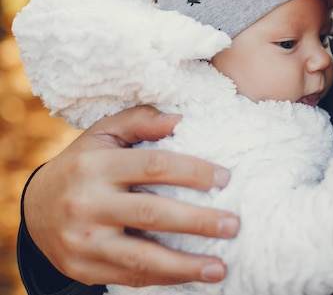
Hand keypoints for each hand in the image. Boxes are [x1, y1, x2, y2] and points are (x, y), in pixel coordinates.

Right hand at [23, 106, 239, 286]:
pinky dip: (165, 278)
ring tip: (220, 268)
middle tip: (233, 225)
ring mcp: (83, 241)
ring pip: (141, 256)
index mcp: (95, 166)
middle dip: (197, 222)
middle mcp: (86, 204)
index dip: (193, 172)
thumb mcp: (104, 134)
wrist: (35, 208)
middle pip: (151, 214)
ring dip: (185, 265)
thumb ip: (140, 121)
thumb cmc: (84, 164)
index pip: (153, 166)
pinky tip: (193, 276)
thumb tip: (180, 118)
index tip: (225, 179)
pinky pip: (130, 277)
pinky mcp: (83, 268)